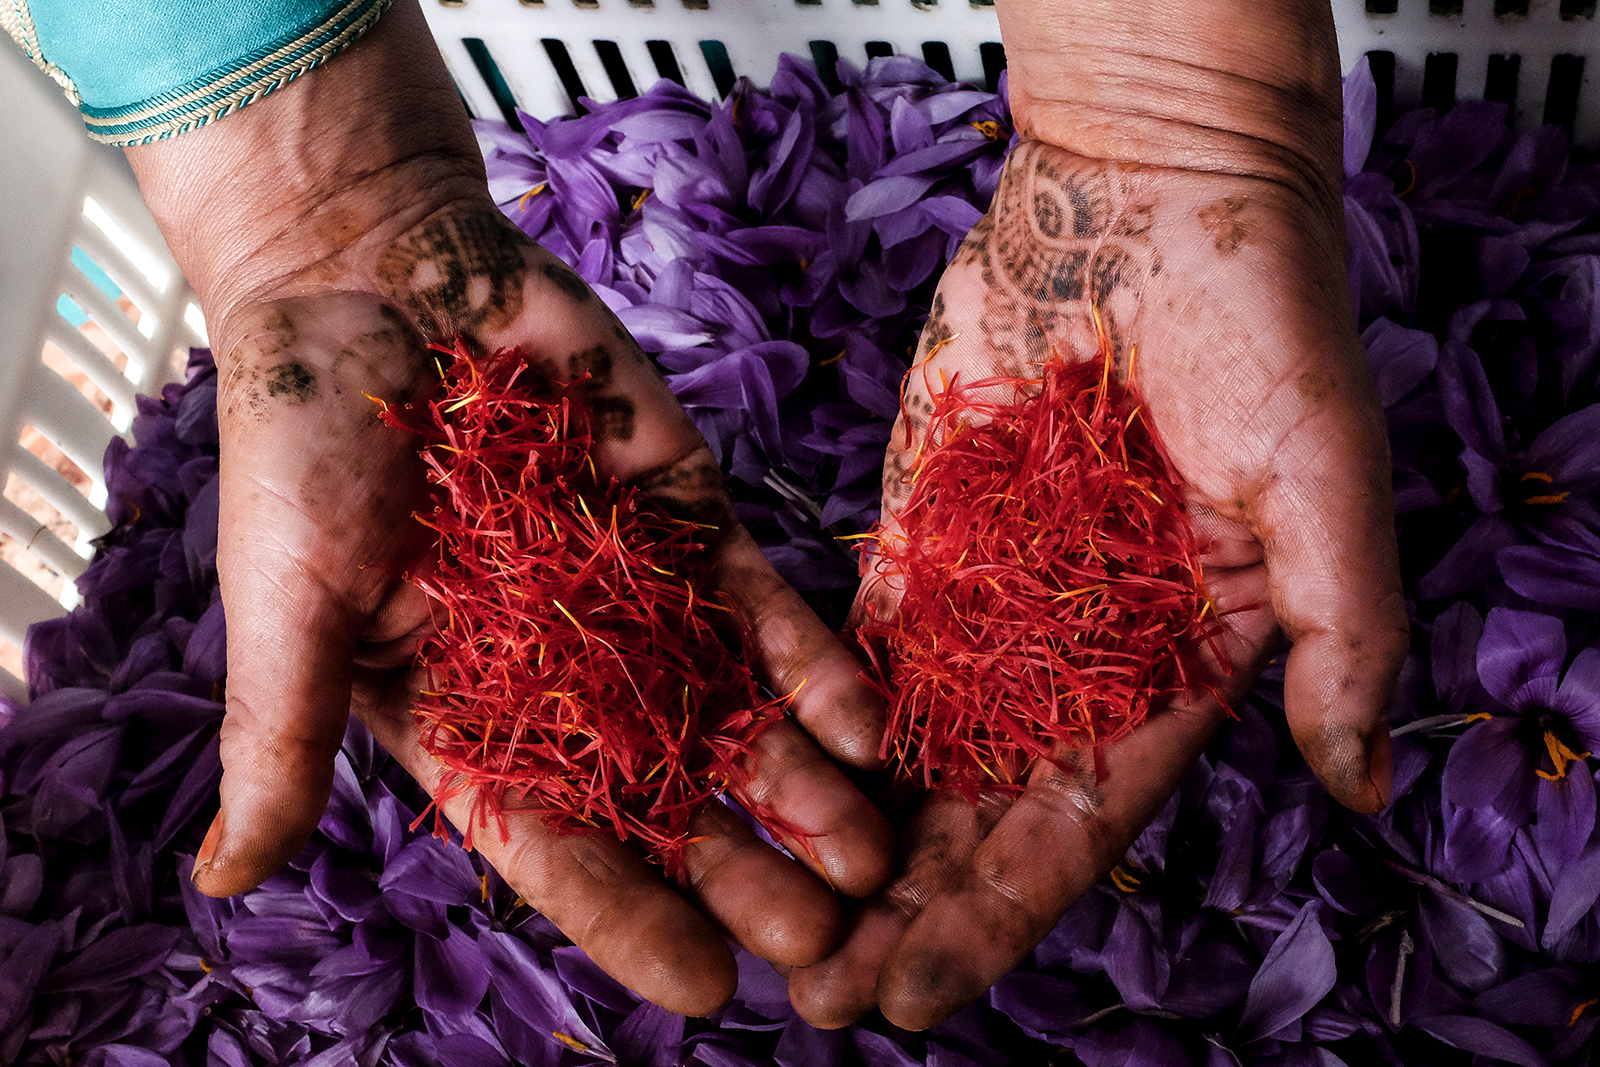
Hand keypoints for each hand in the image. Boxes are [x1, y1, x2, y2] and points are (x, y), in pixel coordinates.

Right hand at [125, 0, 889, 1015]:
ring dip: (803, 788)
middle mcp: (561, 672)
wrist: (376, 275)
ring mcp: (634, 596)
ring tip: (878, 862)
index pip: (553, 842)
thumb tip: (224, 883)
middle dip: (745, 871)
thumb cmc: (307, 442)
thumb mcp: (291, 603)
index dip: (629, 918)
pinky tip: (870, 727)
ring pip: (730, 713)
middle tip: (828, 951)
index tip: (710, 993)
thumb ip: (285, 738)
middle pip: (665, 795)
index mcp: (462, 710)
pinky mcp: (687, 518)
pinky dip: (813, 665)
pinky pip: (760, 607)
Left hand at [789, 0, 1407, 1028]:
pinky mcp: (915, 538)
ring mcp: (984, 606)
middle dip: (895, 912)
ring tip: (757, 912)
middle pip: (971, 818)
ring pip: (899, 752)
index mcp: (1168, 677)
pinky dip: (805, 718)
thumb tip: (1365, 787)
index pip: (1072, 833)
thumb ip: (1343, 633)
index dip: (992, 920)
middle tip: (813, 995)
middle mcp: (1069, 664)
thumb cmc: (1261, 328)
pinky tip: (746, 779)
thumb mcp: (1324, 481)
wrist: (1147, 201)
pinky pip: (851, 645)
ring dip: (833, 838)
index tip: (912, 999)